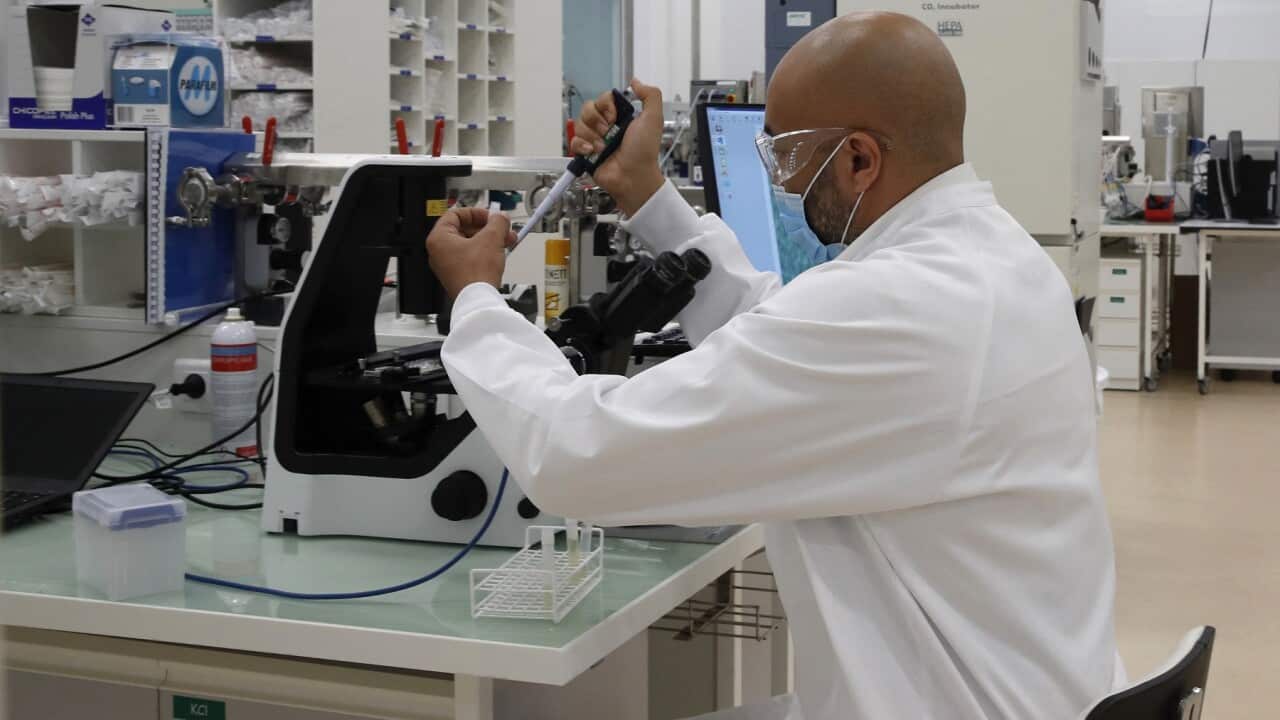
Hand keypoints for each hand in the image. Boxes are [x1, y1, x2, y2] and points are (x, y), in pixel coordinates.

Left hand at [426, 208, 515, 298]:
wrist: (478, 300)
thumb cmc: (475, 274)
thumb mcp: (491, 238)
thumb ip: (497, 222)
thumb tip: (500, 217)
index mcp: (439, 238)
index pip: (455, 214)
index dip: (475, 213)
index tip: (490, 216)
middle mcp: (439, 252)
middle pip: (464, 230)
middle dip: (487, 228)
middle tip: (501, 228)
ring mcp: (448, 265)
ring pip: (470, 244)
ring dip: (490, 239)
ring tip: (507, 240)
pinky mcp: (458, 275)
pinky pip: (472, 258)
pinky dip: (485, 252)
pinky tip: (501, 252)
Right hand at [571, 78, 665, 215]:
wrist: (634, 177)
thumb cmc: (644, 151)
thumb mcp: (653, 119)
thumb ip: (650, 95)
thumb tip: (636, 82)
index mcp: (619, 116)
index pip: (603, 99)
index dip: (606, 106)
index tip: (615, 117)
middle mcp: (606, 125)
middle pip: (588, 109)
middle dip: (597, 121)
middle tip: (609, 133)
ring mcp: (595, 139)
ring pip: (580, 125)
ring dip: (592, 136)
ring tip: (603, 148)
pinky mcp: (586, 153)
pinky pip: (573, 142)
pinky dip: (582, 146)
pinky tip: (593, 152)